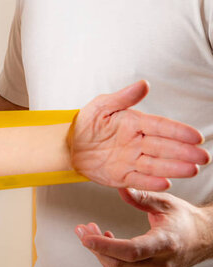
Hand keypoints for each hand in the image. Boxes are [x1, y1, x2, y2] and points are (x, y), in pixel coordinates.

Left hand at [71, 80, 209, 190]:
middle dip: (184, 152)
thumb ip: (123, 97)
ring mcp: (130, 160)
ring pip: (156, 165)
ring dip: (174, 168)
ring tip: (192, 170)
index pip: (161, 126)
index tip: (196, 137)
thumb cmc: (85, 123)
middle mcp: (136, 143)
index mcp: (134, 124)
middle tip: (203, 157)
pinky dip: (151, 182)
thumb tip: (144, 84)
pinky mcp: (121, 176)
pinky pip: (138, 179)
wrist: (67, 144)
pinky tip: (166, 182)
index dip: (179, 132)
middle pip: (164, 147)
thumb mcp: (101, 106)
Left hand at [75, 188, 212, 266]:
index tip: (85, 237)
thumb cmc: (184, 219)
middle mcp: (161, 264)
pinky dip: (109, 259)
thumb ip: (142, 196)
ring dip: (99, 251)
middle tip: (82, 229)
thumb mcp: (165, 202)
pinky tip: (108, 242)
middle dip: (94, 245)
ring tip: (92, 232)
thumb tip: (121, 188)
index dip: (105, 246)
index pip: (131, 251)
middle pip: (118, 262)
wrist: (203, 238)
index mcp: (165, 243)